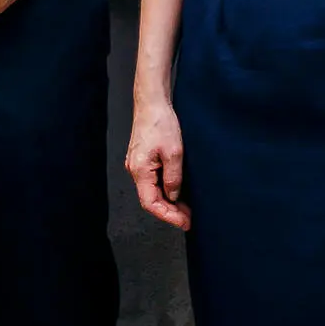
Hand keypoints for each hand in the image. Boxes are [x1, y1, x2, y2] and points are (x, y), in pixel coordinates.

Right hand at [128, 95, 189, 228]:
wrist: (152, 103)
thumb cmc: (161, 123)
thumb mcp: (174, 152)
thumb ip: (174, 177)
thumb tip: (174, 196)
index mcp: (140, 171)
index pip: (150, 203)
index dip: (168, 216)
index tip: (184, 222)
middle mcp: (135, 170)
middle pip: (151, 200)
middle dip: (170, 212)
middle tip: (189, 219)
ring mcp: (138, 165)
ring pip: (153, 191)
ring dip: (169, 202)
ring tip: (187, 209)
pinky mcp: (143, 160)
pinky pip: (153, 182)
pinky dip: (166, 190)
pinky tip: (178, 192)